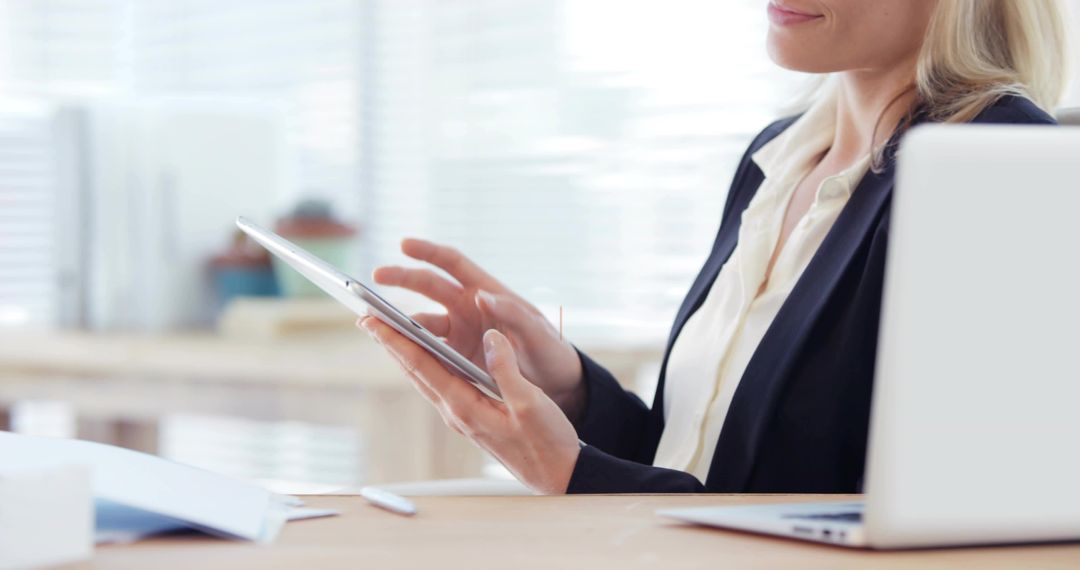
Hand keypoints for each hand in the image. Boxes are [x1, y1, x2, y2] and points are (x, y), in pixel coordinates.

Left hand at [360, 316, 580, 494]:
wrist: (555, 474)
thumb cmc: (545, 441)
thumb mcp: (530, 403)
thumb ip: (507, 369)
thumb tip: (490, 338)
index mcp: (465, 406)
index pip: (422, 366)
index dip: (395, 340)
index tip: (372, 320)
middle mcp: (456, 412)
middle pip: (415, 371)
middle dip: (390, 343)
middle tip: (366, 317)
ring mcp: (461, 415)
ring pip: (425, 378)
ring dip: (405, 353)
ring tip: (388, 330)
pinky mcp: (471, 416)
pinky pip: (441, 384)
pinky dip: (426, 364)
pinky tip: (426, 354)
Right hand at [373, 238, 585, 419]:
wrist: (556, 386)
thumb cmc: (551, 352)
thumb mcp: (539, 333)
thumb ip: (513, 314)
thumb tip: (481, 295)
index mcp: (488, 293)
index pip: (453, 264)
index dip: (429, 252)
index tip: (405, 244)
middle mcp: (468, 309)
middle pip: (428, 287)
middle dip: (401, 279)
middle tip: (375, 278)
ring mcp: (459, 333)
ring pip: (421, 322)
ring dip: (398, 321)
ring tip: (374, 323)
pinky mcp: (455, 358)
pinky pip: (426, 350)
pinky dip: (409, 349)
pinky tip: (390, 350)